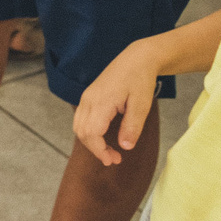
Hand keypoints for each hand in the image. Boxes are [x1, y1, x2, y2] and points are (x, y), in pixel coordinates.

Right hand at [72, 40, 160, 164]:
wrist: (136, 59)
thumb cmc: (140, 80)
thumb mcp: (141, 105)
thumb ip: (132, 126)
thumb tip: (125, 147)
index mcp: (101, 101)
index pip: (91, 132)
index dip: (99, 150)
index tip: (113, 161)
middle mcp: (88, 99)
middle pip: (81, 131)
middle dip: (95, 149)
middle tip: (115, 160)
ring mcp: (87, 97)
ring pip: (79, 126)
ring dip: (91, 142)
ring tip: (110, 151)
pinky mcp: (89, 97)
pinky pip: (82, 119)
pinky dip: (89, 133)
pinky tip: (104, 137)